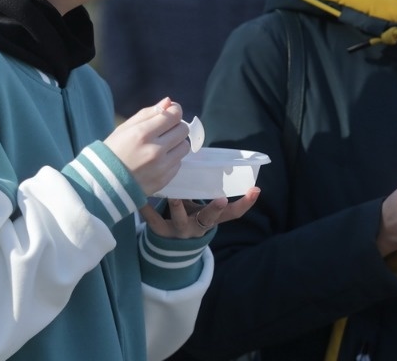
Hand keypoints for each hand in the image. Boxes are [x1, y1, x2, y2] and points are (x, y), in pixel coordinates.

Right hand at [104, 98, 189, 195]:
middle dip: (176, 126)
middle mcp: (155, 150)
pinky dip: (171, 159)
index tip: (170, 113)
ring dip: (176, 143)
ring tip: (162, 146)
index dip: (175, 111)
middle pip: (183, 130)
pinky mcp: (164, 180)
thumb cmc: (113, 151)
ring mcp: (161, 167)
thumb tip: (169, 102)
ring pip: (184, 147)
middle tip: (165, 130)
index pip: (175, 115)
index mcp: (143, 134)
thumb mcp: (125, 128)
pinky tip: (157, 161)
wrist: (104, 184)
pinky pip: (178, 163)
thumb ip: (148, 113)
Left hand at [139, 187, 260, 238]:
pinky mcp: (162, 232)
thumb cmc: (189, 213)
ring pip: (182, 220)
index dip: (245, 203)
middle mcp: (199, 225)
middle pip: (209, 219)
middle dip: (215, 209)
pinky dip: (149, 213)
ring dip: (180, 208)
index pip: (233, 213)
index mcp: (211, 217)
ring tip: (175, 197)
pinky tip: (142, 203)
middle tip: (222, 200)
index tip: (255, 190)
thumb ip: (203, 186)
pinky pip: (155, 223)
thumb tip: (204, 152)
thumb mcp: (199, 203)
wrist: (170, 245)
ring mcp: (181, 230)